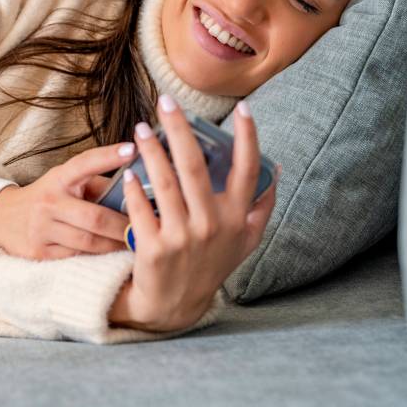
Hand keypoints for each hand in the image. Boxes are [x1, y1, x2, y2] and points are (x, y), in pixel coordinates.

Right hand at [0, 142, 137, 260]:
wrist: (0, 219)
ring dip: (114, 245)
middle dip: (123, 226)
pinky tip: (111, 257)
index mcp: (58, 179)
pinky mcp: (40, 253)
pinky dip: (97, 257)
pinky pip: (77, 257)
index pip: (84, 163)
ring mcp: (42, 229)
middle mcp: (49, 203)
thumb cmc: (46, 198)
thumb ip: (95, 184)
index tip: (132, 149)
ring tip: (134, 245)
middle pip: (94, 217)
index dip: (108, 156)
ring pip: (88, 242)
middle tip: (145, 229)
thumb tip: (135, 189)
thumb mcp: (64, 182)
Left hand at [108, 96, 277, 331]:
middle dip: (179, 128)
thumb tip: (278, 169)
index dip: (249, 137)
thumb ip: (262, 206)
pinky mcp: (154, 248)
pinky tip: (128, 169)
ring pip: (164, 181)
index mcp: (236, 218)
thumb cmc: (210, 264)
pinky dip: (134, 186)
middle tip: (166, 102)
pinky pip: (141, 208)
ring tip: (139, 128)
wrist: (175, 305)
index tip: (243, 108)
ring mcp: (182, 237)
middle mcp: (212, 225)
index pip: (248, 170)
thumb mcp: (245, 240)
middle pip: (195, 165)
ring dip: (151, 149)